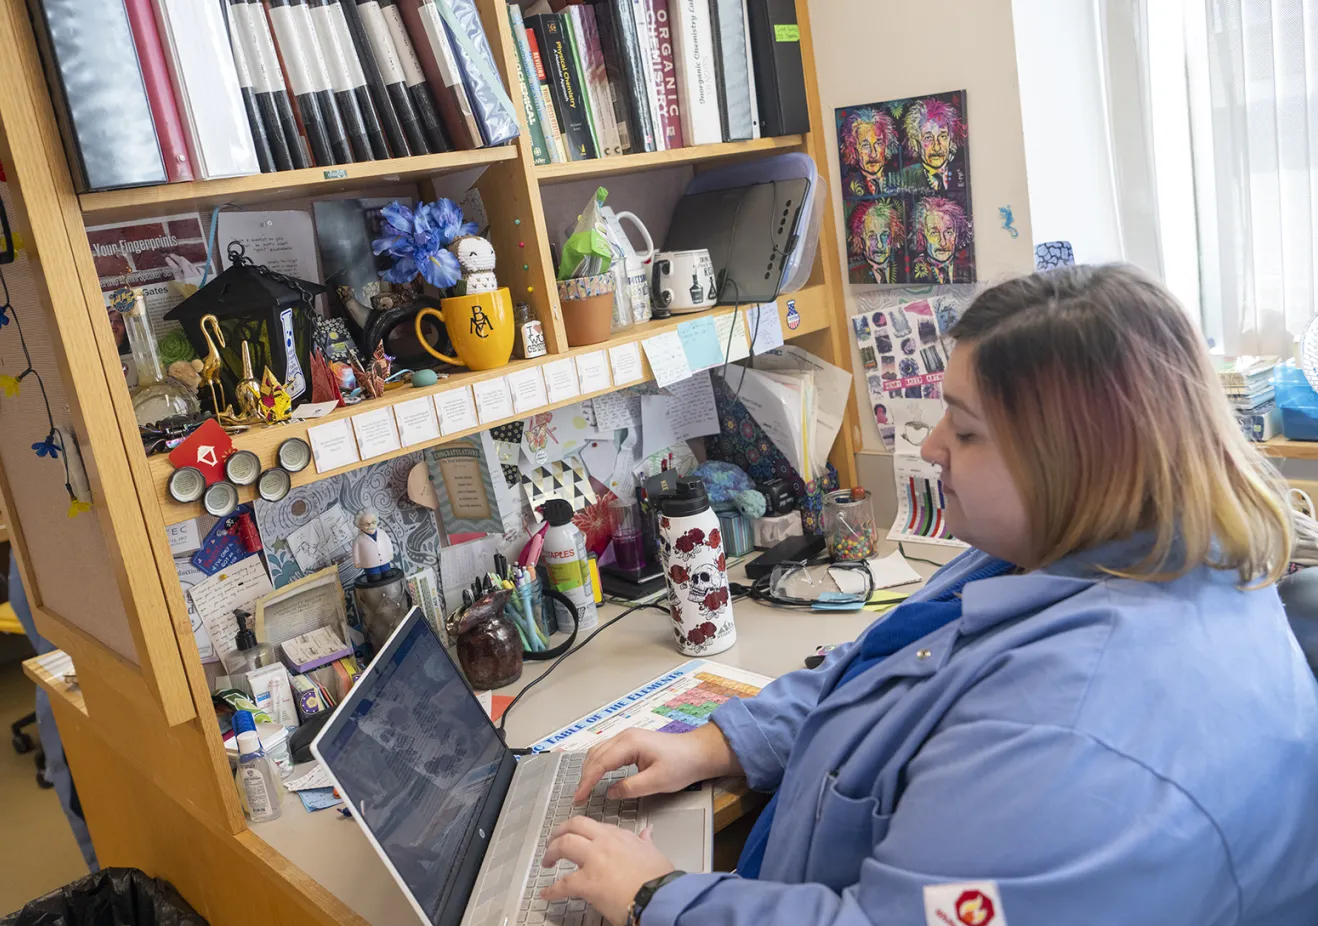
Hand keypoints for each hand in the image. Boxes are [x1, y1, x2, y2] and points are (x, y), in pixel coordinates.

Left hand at [541, 818, 675, 924]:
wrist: (660, 896)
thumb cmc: (659, 878)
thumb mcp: (654, 853)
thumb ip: (645, 841)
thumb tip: (647, 832)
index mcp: (620, 836)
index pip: (596, 826)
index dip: (584, 832)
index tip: (580, 837)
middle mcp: (605, 842)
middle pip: (575, 826)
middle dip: (560, 832)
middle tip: (553, 841)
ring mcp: (594, 860)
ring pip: (565, 844)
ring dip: (551, 851)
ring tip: (546, 860)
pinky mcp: (587, 882)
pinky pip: (563, 884)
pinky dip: (552, 889)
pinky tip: (546, 893)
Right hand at [573, 725, 742, 804]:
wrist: (698, 753)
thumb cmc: (681, 765)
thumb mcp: (656, 782)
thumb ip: (630, 788)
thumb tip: (609, 793)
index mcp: (630, 743)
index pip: (600, 763)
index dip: (587, 781)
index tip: (578, 797)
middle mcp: (625, 736)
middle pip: (596, 754)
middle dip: (585, 775)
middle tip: (578, 796)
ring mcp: (628, 737)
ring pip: (599, 751)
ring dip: (590, 769)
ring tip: (584, 788)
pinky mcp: (631, 742)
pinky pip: (607, 751)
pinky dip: (598, 764)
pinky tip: (596, 775)